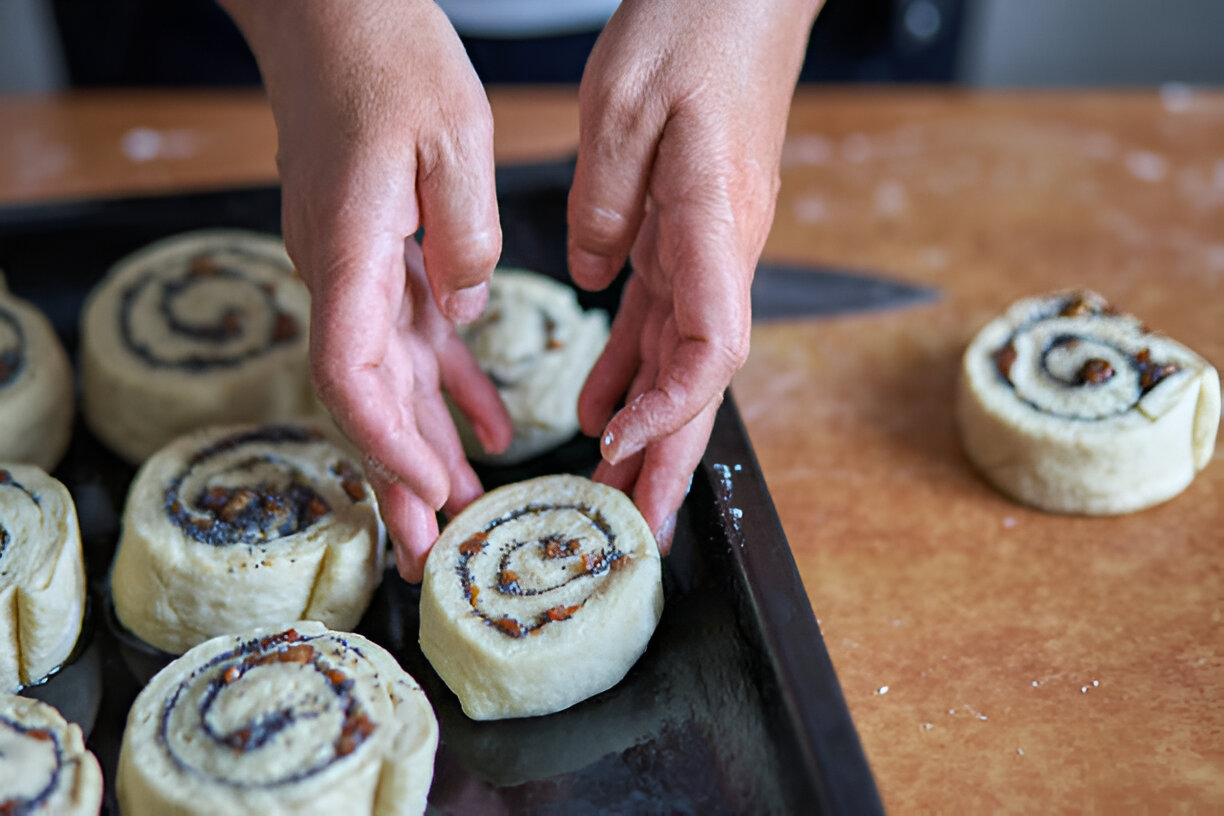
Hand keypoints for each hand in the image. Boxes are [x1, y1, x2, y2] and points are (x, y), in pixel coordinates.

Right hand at [221, 0, 511, 579]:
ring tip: (459, 516)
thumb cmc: (388, 60)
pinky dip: (451, 389)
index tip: (431, 491)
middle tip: (427, 558)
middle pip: (364, 401)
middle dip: (398, 482)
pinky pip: (416, 343)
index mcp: (350, 253)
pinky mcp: (382, 262)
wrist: (334, 20)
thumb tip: (468, 310)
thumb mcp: (453, 138)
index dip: (388, 443)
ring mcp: (358, 274)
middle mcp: (342, 276)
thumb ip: (466, 236)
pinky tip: (489, 432)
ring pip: (391, 383)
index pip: (352, 373)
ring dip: (423, 451)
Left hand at [568, 0, 820, 549]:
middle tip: (637, 527)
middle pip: (701, 379)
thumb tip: (592, 274)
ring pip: (682, 360)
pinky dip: (631, 367)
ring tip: (613, 488)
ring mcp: (710, 246)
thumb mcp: (624, 109)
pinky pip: (662, 318)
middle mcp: (722, 250)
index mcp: (714, 226)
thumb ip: (605, 204)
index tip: (621, 445)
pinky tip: (600, 402)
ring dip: (651, 428)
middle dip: (671, 457)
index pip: (710, 347)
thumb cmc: (695, 30)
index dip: (672, 409)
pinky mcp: (690, 233)